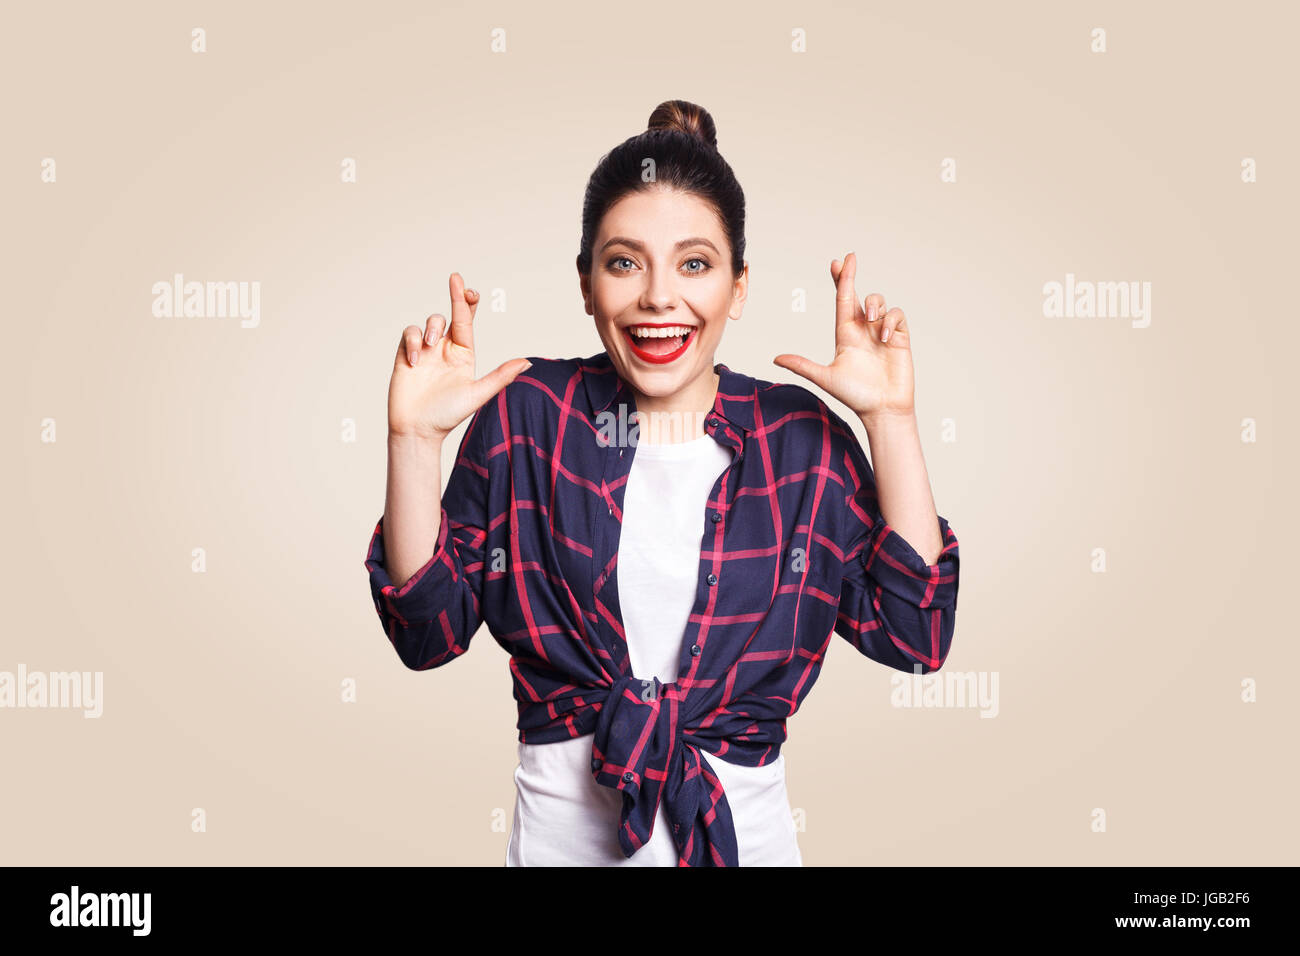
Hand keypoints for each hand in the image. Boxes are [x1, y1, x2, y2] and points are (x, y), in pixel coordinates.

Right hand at [388, 272, 531, 440]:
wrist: (418, 430)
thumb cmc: (448, 415)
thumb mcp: (478, 394)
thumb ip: (501, 376)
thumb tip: (528, 363)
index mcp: (464, 355)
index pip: (467, 322)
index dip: (468, 301)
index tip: (468, 287)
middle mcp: (445, 350)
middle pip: (451, 314)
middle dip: (455, 296)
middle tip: (456, 279)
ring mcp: (425, 352)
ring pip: (430, 322)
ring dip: (432, 328)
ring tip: (431, 344)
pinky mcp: (406, 356)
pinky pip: (409, 334)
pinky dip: (412, 342)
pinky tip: (416, 361)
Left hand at [772, 251, 914, 421]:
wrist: (882, 410)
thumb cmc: (855, 395)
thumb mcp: (825, 377)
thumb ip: (802, 366)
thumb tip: (775, 358)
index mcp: (846, 334)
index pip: (842, 301)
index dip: (840, 281)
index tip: (836, 263)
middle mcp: (863, 330)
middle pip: (858, 295)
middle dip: (852, 276)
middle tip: (850, 258)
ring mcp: (882, 332)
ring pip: (879, 302)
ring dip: (875, 304)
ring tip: (872, 320)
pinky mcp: (900, 338)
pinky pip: (897, 316)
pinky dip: (891, 321)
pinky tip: (885, 337)